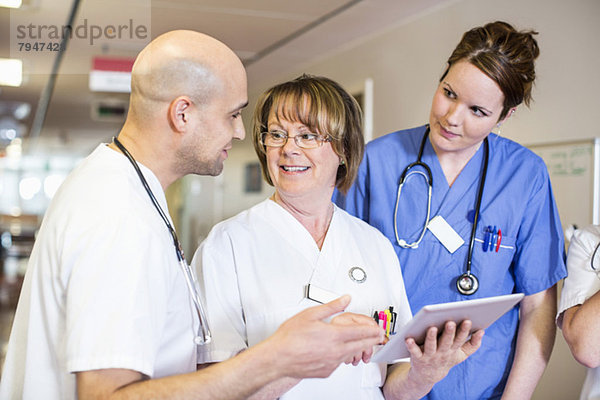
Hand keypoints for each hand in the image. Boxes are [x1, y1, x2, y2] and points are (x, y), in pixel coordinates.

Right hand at [268, 295, 384, 378]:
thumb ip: (332, 306)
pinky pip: (340, 362)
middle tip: (378, 336)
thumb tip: (345, 299)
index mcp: (334, 335)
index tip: (379, 328)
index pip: (360, 331)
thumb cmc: (290, 337)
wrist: (278, 358)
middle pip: (361, 344)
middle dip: (372, 339)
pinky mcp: (327, 371)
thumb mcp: (311, 314)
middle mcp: (336, 350)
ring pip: (351, 354)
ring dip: (359, 348)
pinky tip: (339, 351)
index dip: (372, 329)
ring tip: (362, 343)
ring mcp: (332, 363)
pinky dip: (343, 356)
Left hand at [406, 320, 483, 385]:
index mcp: (453, 350)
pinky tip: (408, 338)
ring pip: (431, 346)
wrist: (429, 375)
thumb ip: (473, 344)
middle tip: (450, 322)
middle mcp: (442, 353)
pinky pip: (414, 351)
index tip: (468, 320)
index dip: (464, 331)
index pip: (460, 339)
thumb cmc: (446, 358)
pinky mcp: (417, 358)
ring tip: (432, 328)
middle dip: (449, 332)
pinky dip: (411, 345)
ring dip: (432, 337)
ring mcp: (430, 356)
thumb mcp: (461, 354)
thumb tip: (482, 331)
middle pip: (446, 342)